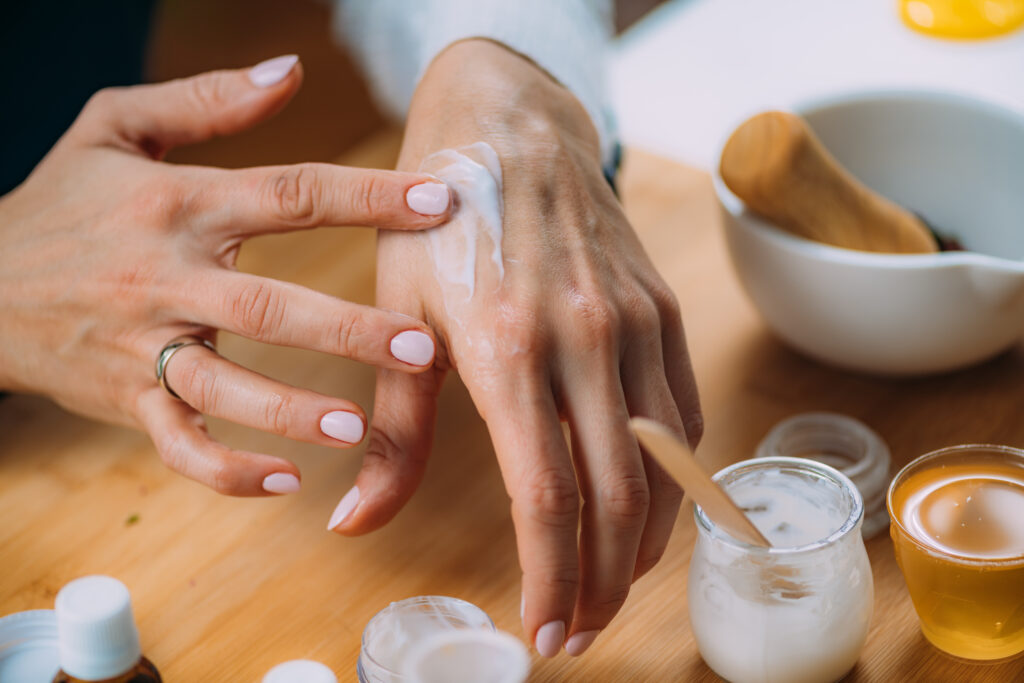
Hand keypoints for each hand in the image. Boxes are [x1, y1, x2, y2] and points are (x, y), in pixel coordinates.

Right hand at [0, 56, 452, 495]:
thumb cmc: (64, 201)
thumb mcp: (116, 126)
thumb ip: (207, 101)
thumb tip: (290, 69)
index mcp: (179, 204)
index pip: (290, 194)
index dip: (368, 196)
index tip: (440, 202)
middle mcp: (167, 277)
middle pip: (269, 306)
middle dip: (349, 329)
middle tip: (422, 348)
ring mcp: (145, 345)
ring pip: (225, 386)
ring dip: (291, 411)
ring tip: (356, 430)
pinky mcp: (128, 398)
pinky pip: (180, 444)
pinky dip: (228, 469)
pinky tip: (288, 481)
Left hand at [328, 41, 701, 655]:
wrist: (508, 129)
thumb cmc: (435, 223)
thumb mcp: (395, 319)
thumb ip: (388, 432)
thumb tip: (353, 521)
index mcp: (508, 347)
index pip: (547, 496)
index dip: (548, 578)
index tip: (541, 632)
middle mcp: (586, 339)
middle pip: (618, 496)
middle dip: (601, 582)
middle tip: (579, 631)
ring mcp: (636, 324)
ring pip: (665, 465)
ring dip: (643, 542)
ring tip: (611, 586)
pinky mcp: (663, 311)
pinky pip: (684, 416)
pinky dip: (673, 479)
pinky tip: (646, 510)